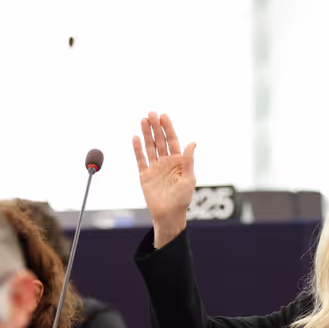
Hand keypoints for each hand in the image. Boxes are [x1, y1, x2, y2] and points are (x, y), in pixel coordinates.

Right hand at [133, 112, 196, 247]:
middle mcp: (166, 162)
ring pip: (150, 147)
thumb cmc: (182, 198)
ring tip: (143, 120)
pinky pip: (140, 159)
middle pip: (160, 141)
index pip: (172, 141)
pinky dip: (138, 149)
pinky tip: (136, 138)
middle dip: (156, 127)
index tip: (163, 116)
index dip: (168, 128)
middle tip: (151, 113)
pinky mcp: (145, 175)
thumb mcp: (189, 178)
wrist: (169, 214)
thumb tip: (192, 143)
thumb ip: (188, 160)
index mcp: (178, 161)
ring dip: (147, 134)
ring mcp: (155, 167)